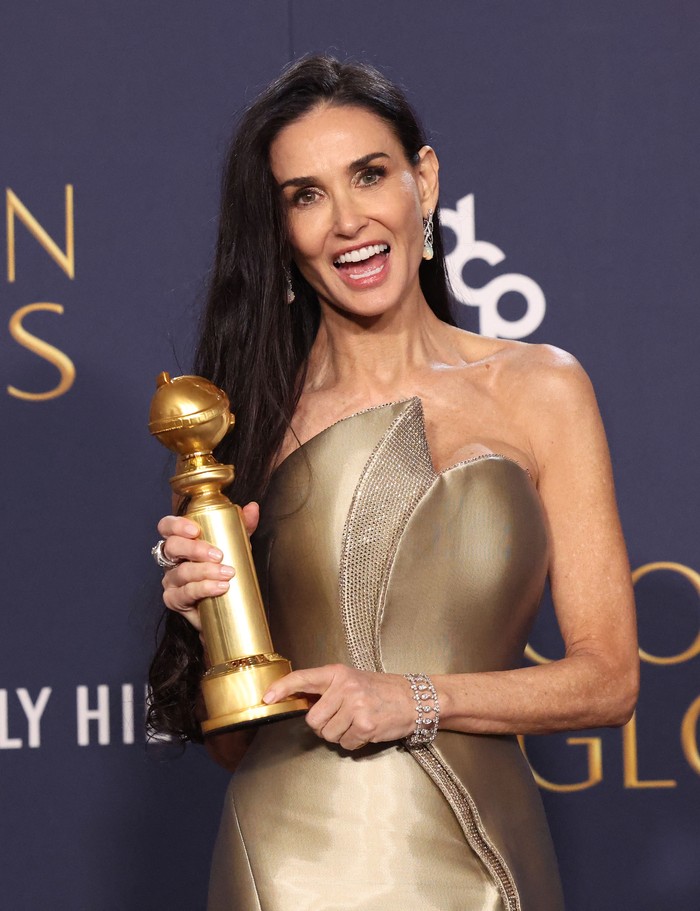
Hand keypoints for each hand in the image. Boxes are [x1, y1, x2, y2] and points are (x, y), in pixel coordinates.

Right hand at [157, 502, 259, 631]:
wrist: (224, 603)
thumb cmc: (223, 568)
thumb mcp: (234, 545)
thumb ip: (242, 526)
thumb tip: (252, 508)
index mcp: (181, 541)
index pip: (167, 527)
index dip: (177, 525)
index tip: (195, 530)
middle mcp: (171, 559)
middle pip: (172, 547)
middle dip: (195, 549)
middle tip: (218, 555)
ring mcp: (170, 580)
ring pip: (181, 572)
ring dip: (205, 572)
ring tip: (227, 574)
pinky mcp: (173, 600)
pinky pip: (185, 594)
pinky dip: (203, 589)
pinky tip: (219, 588)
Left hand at [263, 664, 415, 749]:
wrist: (415, 698)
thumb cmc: (381, 690)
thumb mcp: (353, 680)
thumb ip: (329, 689)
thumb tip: (302, 703)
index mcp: (338, 673)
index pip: (303, 678)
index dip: (282, 689)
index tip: (267, 698)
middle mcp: (345, 687)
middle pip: (313, 719)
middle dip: (323, 726)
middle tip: (341, 719)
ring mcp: (355, 706)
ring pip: (328, 734)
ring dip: (340, 735)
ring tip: (356, 723)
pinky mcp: (365, 725)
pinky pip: (345, 744)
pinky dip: (354, 743)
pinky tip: (366, 731)